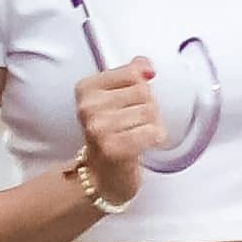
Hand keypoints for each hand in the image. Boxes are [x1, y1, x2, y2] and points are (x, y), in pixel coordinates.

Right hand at [70, 60, 165, 200]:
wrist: (102, 176)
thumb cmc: (111, 135)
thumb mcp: (116, 98)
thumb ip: (131, 75)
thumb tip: (145, 65)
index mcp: (86, 89)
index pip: (132, 72)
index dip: (141, 87)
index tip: (131, 101)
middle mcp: (88, 107)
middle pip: (143, 91)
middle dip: (148, 107)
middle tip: (134, 123)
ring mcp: (99, 128)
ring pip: (150, 111)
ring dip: (152, 125)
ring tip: (137, 135)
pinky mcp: (114, 148)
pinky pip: (152, 132)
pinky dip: (155, 138)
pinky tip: (142, 145)